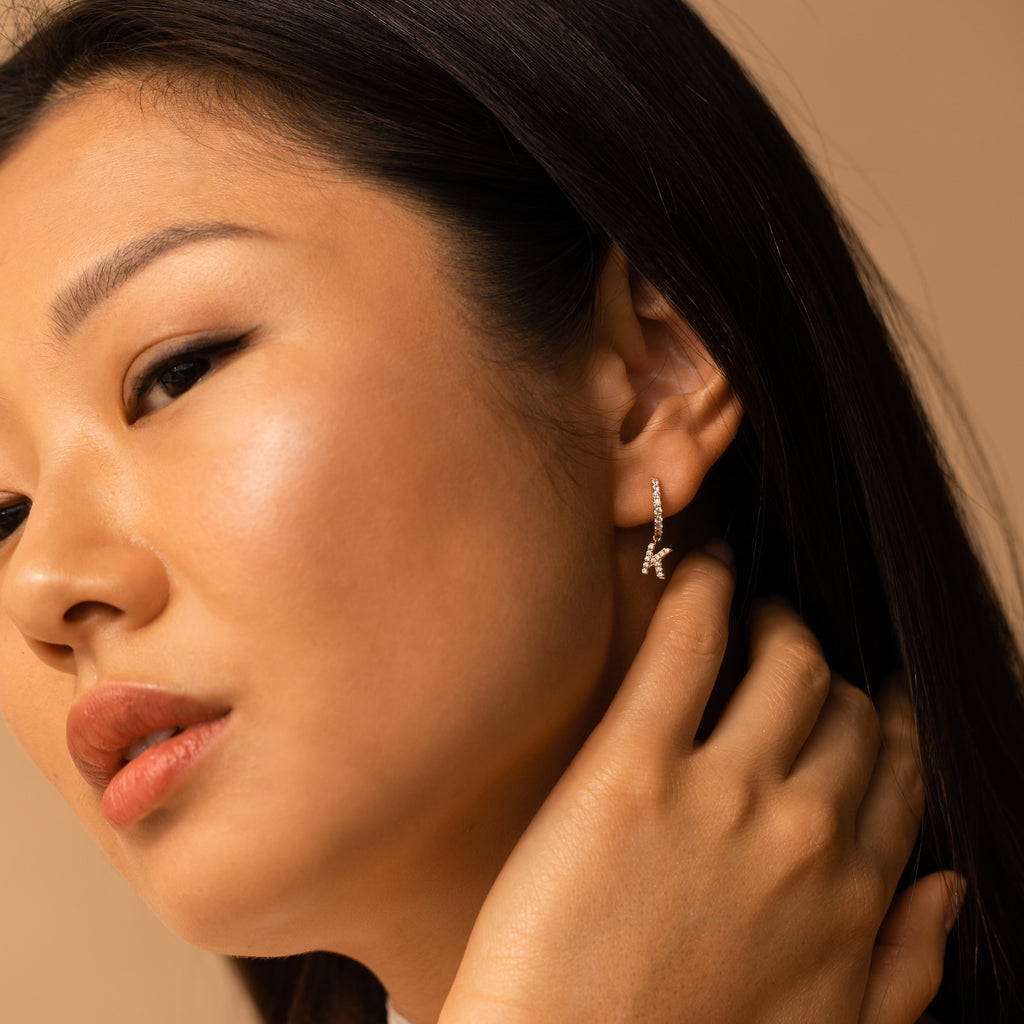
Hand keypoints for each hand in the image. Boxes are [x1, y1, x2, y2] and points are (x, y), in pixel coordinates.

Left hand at [439, 548, 955, 1022]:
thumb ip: (901, 964)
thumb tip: (946, 888)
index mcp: (851, 897)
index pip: (895, 771)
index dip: (883, 720)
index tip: (865, 695)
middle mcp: (804, 834)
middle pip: (846, 708)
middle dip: (828, 669)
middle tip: (790, 644)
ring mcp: (721, 797)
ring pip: (788, 662)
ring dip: (778, 619)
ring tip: (750, 604)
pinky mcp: (630, 771)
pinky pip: (688, 645)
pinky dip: (702, 592)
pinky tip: (699, 572)